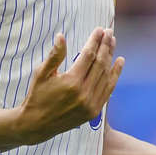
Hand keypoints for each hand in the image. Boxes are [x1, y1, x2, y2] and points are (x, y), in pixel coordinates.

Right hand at [14, 28, 124, 145]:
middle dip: (105, 45)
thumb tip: (61, 36)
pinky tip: (119, 62)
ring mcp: (90, 103)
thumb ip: (54, 55)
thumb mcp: (41, 74)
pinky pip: (108, 89)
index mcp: (71, 82)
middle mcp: (83, 93)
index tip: (99, 30)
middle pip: (100, 63)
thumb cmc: (37, 95)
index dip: (95, 41)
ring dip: (111, 56)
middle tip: (109, 32)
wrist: (36, 125)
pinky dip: (115, 75)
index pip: (88, 55)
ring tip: (113, 42)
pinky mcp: (94, 111)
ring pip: (106, 75)